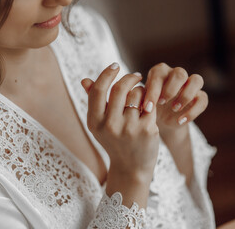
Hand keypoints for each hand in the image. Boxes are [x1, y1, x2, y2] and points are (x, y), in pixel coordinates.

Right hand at [80, 63, 159, 181]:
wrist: (132, 168)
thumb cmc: (115, 142)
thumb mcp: (100, 125)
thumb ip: (94, 102)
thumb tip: (85, 80)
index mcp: (95, 122)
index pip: (99, 90)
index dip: (107, 73)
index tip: (116, 65)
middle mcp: (110, 126)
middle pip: (120, 88)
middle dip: (129, 78)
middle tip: (137, 75)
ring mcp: (129, 128)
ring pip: (137, 94)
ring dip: (141, 91)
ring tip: (142, 98)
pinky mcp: (147, 130)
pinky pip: (150, 103)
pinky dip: (150, 101)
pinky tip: (150, 105)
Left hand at [142, 62, 207, 131]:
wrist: (161, 121)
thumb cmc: (150, 108)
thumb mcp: (144, 104)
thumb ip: (143, 100)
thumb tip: (145, 104)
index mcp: (160, 72)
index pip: (159, 73)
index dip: (154, 90)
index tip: (148, 107)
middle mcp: (176, 74)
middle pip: (180, 73)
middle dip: (171, 89)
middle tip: (162, 103)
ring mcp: (190, 84)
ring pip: (196, 80)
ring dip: (185, 96)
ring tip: (174, 109)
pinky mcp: (200, 97)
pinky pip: (203, 99)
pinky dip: (192, 111)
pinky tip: (180, 121)